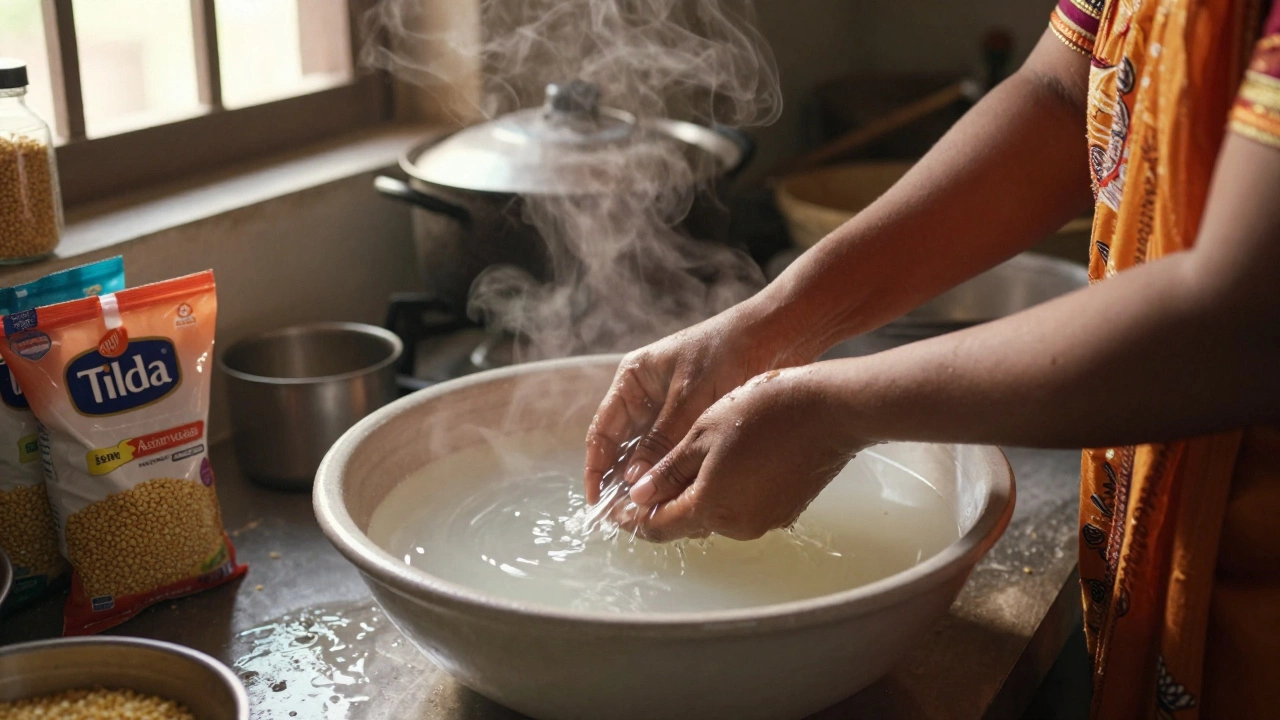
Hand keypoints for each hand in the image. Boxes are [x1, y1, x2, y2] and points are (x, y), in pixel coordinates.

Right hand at [584, 301, 809, 503]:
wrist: (777, 332)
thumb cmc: (728, 351)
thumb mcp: (690, 397)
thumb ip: (662, 439)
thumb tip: (634, 482)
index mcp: (633, 380)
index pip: (602, 432)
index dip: (596, 469)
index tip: (597, 503)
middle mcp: (647, 396)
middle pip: (624, 447)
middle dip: (624, 482)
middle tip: (627, 518)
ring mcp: (671, 409)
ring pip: (651, 454)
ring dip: (651, 481)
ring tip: (653, 514)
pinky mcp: (695, 420)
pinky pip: (676, 453)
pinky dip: (674, 473)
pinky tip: (680, 497)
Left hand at [623, 365, 869, 540]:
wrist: (830, 411)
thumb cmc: (763, 413)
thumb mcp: (703, 434)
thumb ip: (668, 470)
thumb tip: (640, 496)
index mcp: (711, 507)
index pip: (658, 526)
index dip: (632, 519)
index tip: (613, 510)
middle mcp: (737, 525)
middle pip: (686, 523)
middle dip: (661, 508)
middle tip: (639, 489)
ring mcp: (765, 520)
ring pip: (715, 515)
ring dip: (693, 498)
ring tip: (677, 472)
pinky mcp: (786, 509)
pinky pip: (742, 508)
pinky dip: (724, 493)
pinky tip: (719, 466)